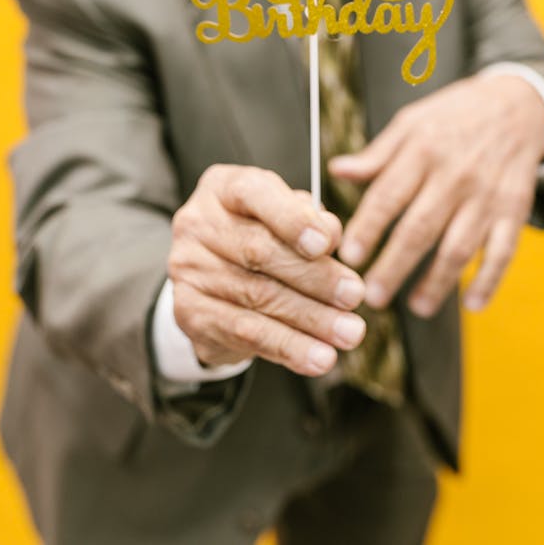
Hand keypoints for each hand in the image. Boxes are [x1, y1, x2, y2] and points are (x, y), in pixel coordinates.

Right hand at [167, 164, 366, 376]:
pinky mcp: (190, 312)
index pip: (255, 193)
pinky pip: (245, 333)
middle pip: (260, 251)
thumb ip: (309, 217)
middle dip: (315, 277)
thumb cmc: (260, 234)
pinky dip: (289, 347)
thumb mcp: (285, 213)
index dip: (292, 218)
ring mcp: (189, 269)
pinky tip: (319, 357)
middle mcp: (198, 223)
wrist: (212, 276)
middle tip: (354, 295)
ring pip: (258, 297)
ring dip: (310, 319)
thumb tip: (332, 234)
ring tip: (348, 332)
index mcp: (223, 187)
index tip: (326, 243)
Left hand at [329, 73, 543, 316]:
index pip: (388, 195)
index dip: (367, 228)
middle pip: (420, 228)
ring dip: (437, 282)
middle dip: (394, 266)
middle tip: (372, 295)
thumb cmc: (454, 116)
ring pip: (460, 246)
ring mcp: (487, 195)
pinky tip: (471, 303)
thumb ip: (376, 154)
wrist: (516, 105)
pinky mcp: (514, 210)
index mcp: (422, 150)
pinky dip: (489, 280)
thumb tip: (336, 170)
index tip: (347, 257)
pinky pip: (504, 251)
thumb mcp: (412, 122)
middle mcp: (455, 175)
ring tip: (416, 307)